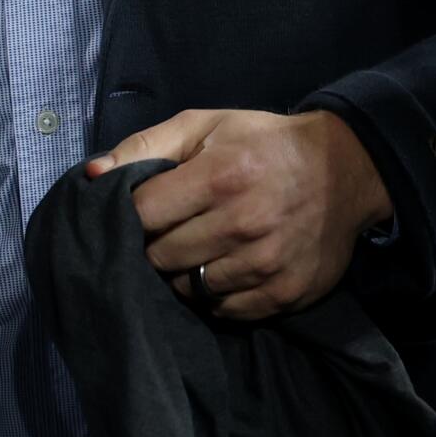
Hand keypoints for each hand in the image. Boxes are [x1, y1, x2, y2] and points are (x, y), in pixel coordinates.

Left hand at [86, 108, 392, 320]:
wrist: (344, 170)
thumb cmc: (261, 142)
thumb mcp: (203, 125)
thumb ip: (144, 146)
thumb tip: (91, 174)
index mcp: (217, 177)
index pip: (143, 215)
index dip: (131, 214)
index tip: (139, 210)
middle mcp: (241, 224)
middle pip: (162, 257)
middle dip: (153, 245)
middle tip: (165, 231)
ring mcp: (265, 264)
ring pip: (190, 289)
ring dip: (182, 273)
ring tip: (192, 250)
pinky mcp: (285, 294)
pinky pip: (225, 311)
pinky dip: (213, 296)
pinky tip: (219, 269)